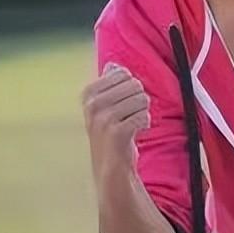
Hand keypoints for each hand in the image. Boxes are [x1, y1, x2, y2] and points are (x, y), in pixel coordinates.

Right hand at [81, 63, 150, 185]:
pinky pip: (144, 116)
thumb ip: (109, 84)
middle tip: (128, 116)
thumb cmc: (111, 132)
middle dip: (138, 101)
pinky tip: (134, 133)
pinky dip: (145, 123)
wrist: (111, 167)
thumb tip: (112, 65)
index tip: (122, 104)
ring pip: (142, 99)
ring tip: (131, 124)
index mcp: (88, 93)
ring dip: (142, 113)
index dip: (130, 89)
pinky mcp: (116, 132)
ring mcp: (102, 119)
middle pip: (135, 85)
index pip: (124, 73)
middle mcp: (92, 104)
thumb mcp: (105, 106)